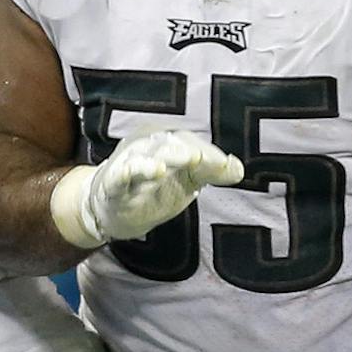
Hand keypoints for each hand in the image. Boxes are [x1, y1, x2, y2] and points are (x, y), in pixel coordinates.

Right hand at [56, 130, 246, 247]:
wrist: (112, 210)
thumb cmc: (153, 189)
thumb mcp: (188, 181)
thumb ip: (211, 172)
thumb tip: (239, 169)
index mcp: (165, 141)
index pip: (190, 141)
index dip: (210, 154)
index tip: (228, 169)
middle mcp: (146, 145)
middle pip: (171, 142)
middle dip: (193, 151)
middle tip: (212, 162)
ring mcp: (127, 162)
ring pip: (149, 154)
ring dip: (170, 155)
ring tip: (191, 160)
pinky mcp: (113, 183)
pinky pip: (123, 174)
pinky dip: (136, 170)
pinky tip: (155, 171)